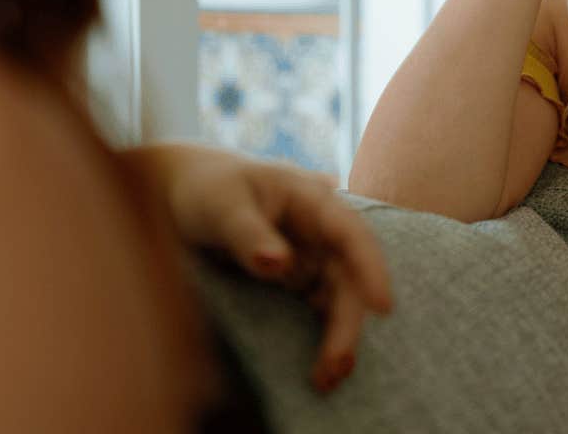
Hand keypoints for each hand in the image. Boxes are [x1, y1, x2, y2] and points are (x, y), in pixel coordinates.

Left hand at [125, 143, 392, 392]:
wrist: (187, 194)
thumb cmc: (208, 189)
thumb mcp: (221, 205)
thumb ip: (248, 233)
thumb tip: (279, 265)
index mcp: (311, 201)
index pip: (351, 234)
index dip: (371, 267)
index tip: (381, 306)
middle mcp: (320, 232)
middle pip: (348, 277)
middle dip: (348, 322)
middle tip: (336, 366)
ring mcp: (312, 257)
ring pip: (339, 298)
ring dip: (339, 337)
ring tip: (326, 378)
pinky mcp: (300, 279)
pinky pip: (320, 309)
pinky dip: (322, 337)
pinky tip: (319, 369)